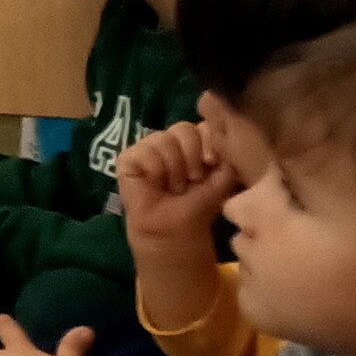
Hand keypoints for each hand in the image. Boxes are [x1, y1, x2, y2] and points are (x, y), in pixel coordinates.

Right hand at [118, 119, 239, 249]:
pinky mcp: (127, 158)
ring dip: (175, 168)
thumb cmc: (199, 205)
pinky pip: (145, 152)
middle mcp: (170, 140)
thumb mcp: (223, 180)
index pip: (201, 124)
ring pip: (163, 139)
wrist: (175, 230)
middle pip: (183, 128)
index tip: (212, 162)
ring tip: (175, 186)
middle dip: (192, 155)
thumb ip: (228, 157)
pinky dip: (156, 170)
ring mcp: (147, 147)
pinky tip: (156, 184)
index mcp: (194, 142)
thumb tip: (223, 135)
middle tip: (194, 178)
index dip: (208, 140)